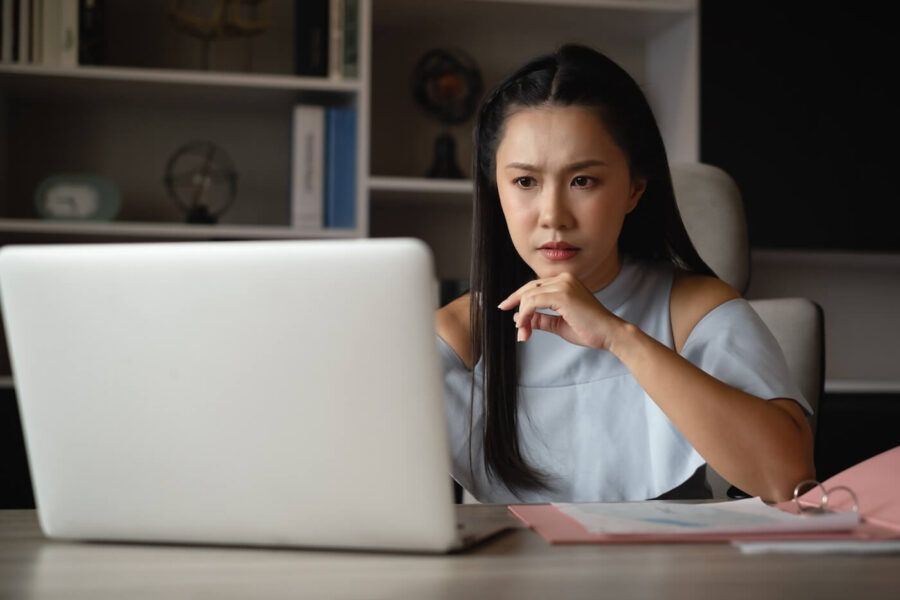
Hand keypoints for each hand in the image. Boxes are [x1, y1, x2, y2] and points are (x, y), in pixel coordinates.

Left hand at [497, 272, 624, 349]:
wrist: (609, 333)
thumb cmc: (589, 329)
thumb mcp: (559, 324)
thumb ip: (540, 319)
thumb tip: (519, 318)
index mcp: (565, 281)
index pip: (535, 286)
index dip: (519, 297)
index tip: (506, 307)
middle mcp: (564, 278)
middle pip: (529, 289)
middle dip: (516, 306)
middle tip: (513, 326)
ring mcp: (563, 284)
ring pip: (529, 297)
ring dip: (522, 317)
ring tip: (523, 334)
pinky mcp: (562, 294)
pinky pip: (533, 303)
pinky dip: (525, 316)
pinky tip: (526, 329)